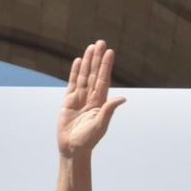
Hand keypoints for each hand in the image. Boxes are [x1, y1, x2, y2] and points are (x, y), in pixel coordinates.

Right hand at [57, 40, 125, 158]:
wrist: (73, 148)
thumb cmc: (88, 140)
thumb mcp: (100, 125)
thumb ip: (109, 110)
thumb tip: (122, 98)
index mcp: (100, 102)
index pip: (103, 80)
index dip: (106, 66)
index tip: (110, 52)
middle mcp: (91, 97)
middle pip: (94, 73)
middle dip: (97, 58)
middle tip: (101, 42)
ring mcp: (79, 98)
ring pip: (84, 75)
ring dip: (87, 61)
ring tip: (91, 47)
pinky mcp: (68, 101)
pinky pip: (72, 83)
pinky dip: (75, 72)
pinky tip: (79, 61)